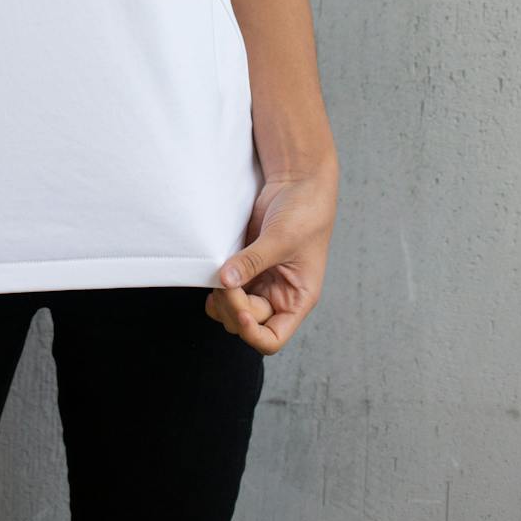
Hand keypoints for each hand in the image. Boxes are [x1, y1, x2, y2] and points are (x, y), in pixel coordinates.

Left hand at [204, 157, 338, 353]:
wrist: (298, 182)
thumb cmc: (305, 213)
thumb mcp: (281, 239)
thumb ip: (252, 261)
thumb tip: (225, 280)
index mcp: (297, 299)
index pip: (273, 338)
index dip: (253, 334)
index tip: (240, 310)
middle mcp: (279, 296)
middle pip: (248, 323)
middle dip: (233, 307)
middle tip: (225, 279)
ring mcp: (262, 281)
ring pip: (233, 308)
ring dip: (222, 299)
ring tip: (218, 275)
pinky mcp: (247, 265)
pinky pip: (227, 285)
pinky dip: (217, 282)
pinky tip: (215, 268)